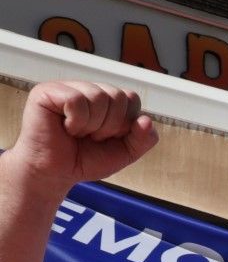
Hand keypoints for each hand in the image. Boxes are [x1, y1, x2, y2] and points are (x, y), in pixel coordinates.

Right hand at [2, 80, 157, 198]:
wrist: (55, 173)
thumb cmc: (85, 159)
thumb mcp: (125, 153)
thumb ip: (143, 139)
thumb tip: (147, 120)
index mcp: (106, 99)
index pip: (131, 98)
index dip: (125, 124)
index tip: (107, 137)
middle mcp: (88, 89)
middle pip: (118, 96)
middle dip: (110, 126)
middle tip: (90, 137)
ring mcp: (67, 88)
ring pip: (98, 97)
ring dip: (92, 125)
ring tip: (77, 133)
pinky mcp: (47, 91)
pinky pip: (76, 100)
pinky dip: (76, 121)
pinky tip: (66, 128)